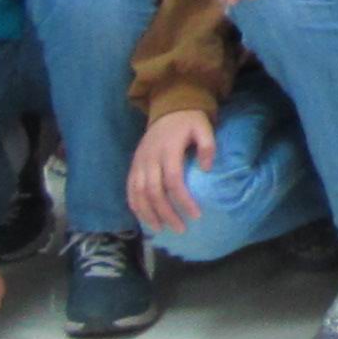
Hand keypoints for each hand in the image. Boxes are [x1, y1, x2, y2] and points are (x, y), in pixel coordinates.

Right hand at [127, 106, 215, 234]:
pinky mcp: (133, 166)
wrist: (168, 109)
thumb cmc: (189, 121)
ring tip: (161, 229)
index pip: (173, 180)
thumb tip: (206, 169)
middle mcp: (150, 158)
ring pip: (139, 194)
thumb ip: (207, 146)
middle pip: (154, 192)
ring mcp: (139, 163)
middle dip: (166, 213)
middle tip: (181, 228)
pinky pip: (130, 189)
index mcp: (168, 150)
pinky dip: (135, 206)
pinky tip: (144, 218)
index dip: (183, 199)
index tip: (196, 214)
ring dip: (149, 214)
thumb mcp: (203, 127)